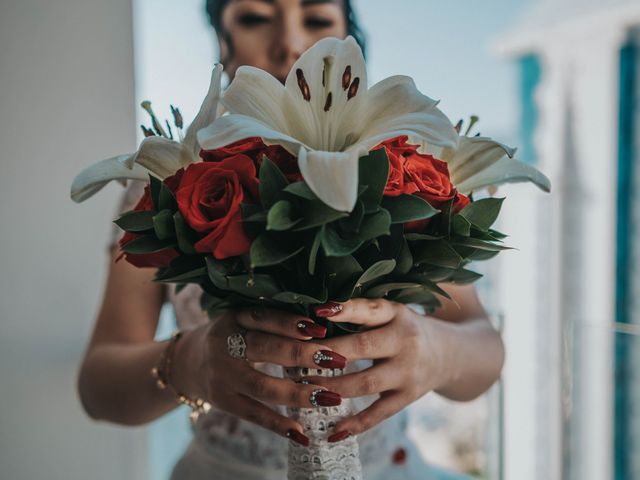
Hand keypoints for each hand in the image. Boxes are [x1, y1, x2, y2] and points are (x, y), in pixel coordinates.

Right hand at [171, 308, 346, 445]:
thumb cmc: (233, 336)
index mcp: (234, 318)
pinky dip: (278, 425)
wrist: (188, 362)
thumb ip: (274, 321)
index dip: (290, 323)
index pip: (263, 317)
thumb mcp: (244, 319)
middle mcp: (224, 345)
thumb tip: (323, 326)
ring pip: (261, 386)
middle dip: (302, 355)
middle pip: (265, 349)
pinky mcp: (223, 401)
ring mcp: (221, 376)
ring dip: (298, 393)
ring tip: (329, 397)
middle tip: (336, 359)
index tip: (321, 328)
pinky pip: (253, 414)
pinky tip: (302, 433)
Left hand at [306, 299, 450, 441]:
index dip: (344, 310)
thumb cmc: (404, 328)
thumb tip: (311, 316)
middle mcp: (405, 341)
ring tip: (304, 389)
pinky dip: (355, 424)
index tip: (318, 310)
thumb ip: (361, 312)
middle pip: (362, 348)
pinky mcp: (408, 396)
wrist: (450, 354)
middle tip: (297, 357)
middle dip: (327, 354)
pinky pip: (379, 413)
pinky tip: (333, 432)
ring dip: (332, 388)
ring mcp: (407, 371)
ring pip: (366, 383)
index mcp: (396, 313)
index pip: (369, 310)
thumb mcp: (391, 312)